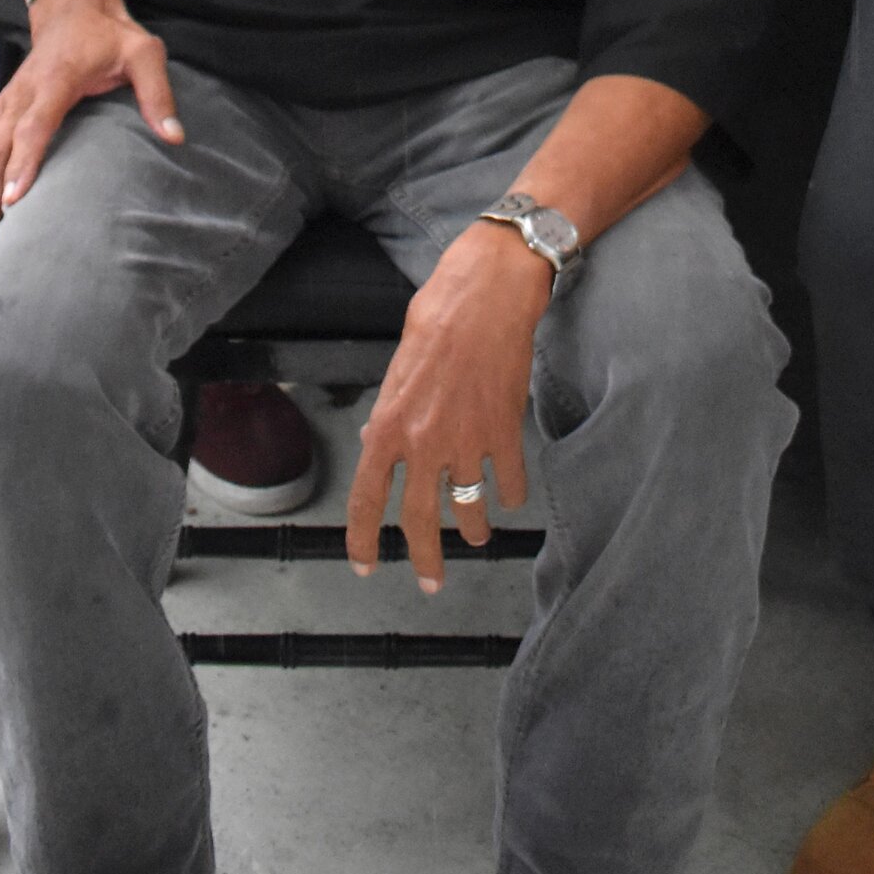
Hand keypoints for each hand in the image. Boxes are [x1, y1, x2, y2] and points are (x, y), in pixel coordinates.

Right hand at [0, 0, 181, 248]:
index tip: (15, 201)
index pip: (34, 125)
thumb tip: (175, 137)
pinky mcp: (1, 108)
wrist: (71, 5)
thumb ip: (157, 93)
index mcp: (56, 79)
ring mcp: (7, 100)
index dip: (23, 163)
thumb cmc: (109, 33)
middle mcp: (23, 92)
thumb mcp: (144, 52)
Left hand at [345, 221, 545, 593]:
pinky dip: (511, 494)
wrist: (490, 290)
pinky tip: (511, 494)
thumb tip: (380, 437)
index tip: (365, 567)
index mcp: (389, 423)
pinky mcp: (506, 430)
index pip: (366, 497)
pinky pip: (510, 483)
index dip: (362, 539)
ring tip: (478, 538)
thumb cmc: (440, 314)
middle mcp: (424, 441)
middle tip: (431, 583)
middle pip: (420, 520)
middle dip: (426, 560)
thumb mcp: (399, 363)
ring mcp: (468, 439)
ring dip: (474, 529)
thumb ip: (390, 409)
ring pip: (470, 508)